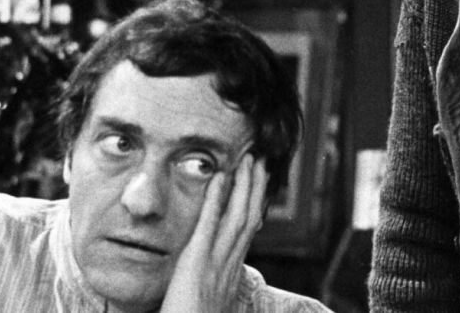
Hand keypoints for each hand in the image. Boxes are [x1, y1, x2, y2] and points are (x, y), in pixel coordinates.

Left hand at [159, 154, 268, 312]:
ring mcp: (216, 262)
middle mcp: (230, 264)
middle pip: (250, 217)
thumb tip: (216, 275)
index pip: (249, 230)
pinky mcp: (197, 261)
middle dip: (257, 187)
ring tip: (247, 160)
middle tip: (262, 160)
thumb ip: (213, 283)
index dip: (257, 203)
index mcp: (232, 273)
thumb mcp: (210, 302)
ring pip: (238, 216)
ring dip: (245, 186)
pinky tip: (219, 178)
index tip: (261, 181)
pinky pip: (208, 224)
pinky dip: (215, 199)